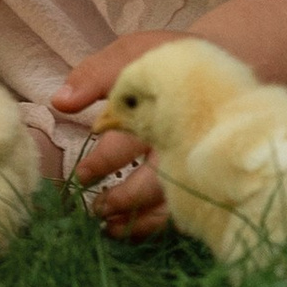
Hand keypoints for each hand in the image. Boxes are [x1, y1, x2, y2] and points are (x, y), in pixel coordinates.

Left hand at [52, 30, 183, 239]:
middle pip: (151, 182)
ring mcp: (196, 163)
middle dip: (120, 199)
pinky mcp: (204, 178)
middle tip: (96, 208)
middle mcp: (181, 142)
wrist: (226, 62)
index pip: (127, 144)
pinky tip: (134, 231)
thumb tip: (60, 102)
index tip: (81, 176)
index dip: (101, 163)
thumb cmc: (168, 62)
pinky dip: (156, 226)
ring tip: (110, 228)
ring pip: (169, 203)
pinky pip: (183, 211)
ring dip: (137, 219)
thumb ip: (93, 77)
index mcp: (159, 110)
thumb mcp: (130, 55)